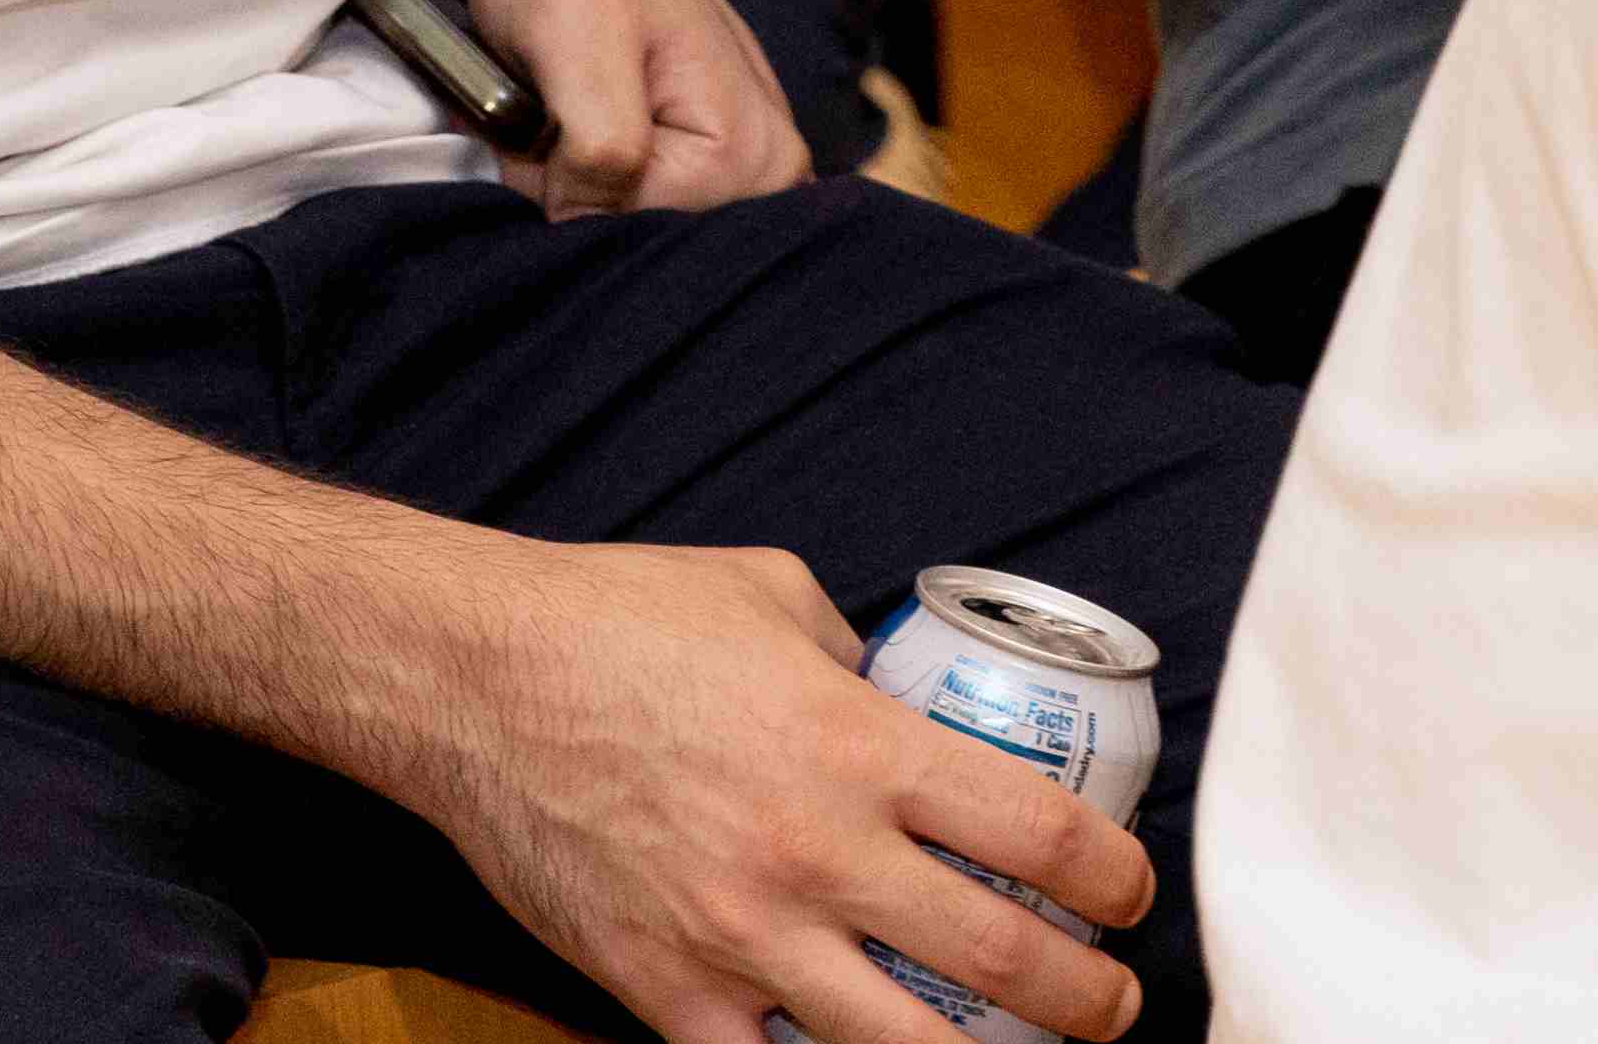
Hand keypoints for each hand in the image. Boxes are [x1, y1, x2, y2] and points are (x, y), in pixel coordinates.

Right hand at [384, 540, 1146, 1043]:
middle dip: (1087, 1001)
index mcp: (856, 742)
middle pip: (1002, 962)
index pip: (1037, 831)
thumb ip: (853, 656)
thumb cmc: (616, 619)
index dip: (1111, 878)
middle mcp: (816, 850)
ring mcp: (743, 935)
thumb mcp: (770, 594)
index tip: (1127, 895)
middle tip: (1110, 1004)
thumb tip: (900, 691)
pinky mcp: (670, 993)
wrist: (471, 679)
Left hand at [459, 0, 802, 216]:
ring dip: (577, 184)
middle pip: (643, 242)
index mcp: (750, 155)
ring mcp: (751, 177)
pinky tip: (583, 129)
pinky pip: (640, 211)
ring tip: (565, 115)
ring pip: (631, 229)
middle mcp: (772, 177)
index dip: (562, 189)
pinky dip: (592, 181)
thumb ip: (599, 141)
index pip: (634, 234)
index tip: (540, 124)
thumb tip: (593, 230)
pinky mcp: (719, 172)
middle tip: (547, 115)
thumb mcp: (574, 32)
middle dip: (573, 192)